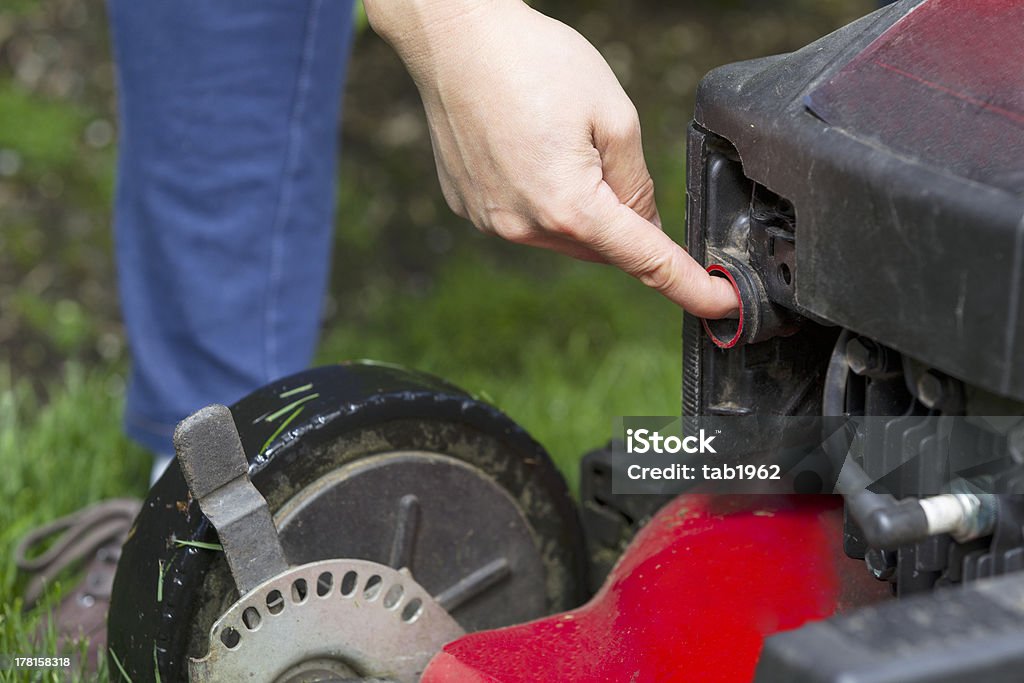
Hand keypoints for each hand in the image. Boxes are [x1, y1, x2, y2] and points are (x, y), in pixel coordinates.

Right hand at [365, 0, 738, 317]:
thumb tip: (641, 224)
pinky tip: (529, 148)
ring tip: (560, 140)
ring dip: (579, 206)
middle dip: (622, 218)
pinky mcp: (470, 207)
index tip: (722, 305)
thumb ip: (637, 181)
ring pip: (563, 234)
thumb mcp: (614, 114)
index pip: (646, 261)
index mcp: (570, 207)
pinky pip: (525, 218)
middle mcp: (525, 227)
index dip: (691, 285)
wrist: (454, 37)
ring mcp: (492, 221)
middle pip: (601, 246)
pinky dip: (542, 196)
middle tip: (611, 155)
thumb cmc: (533, 61)